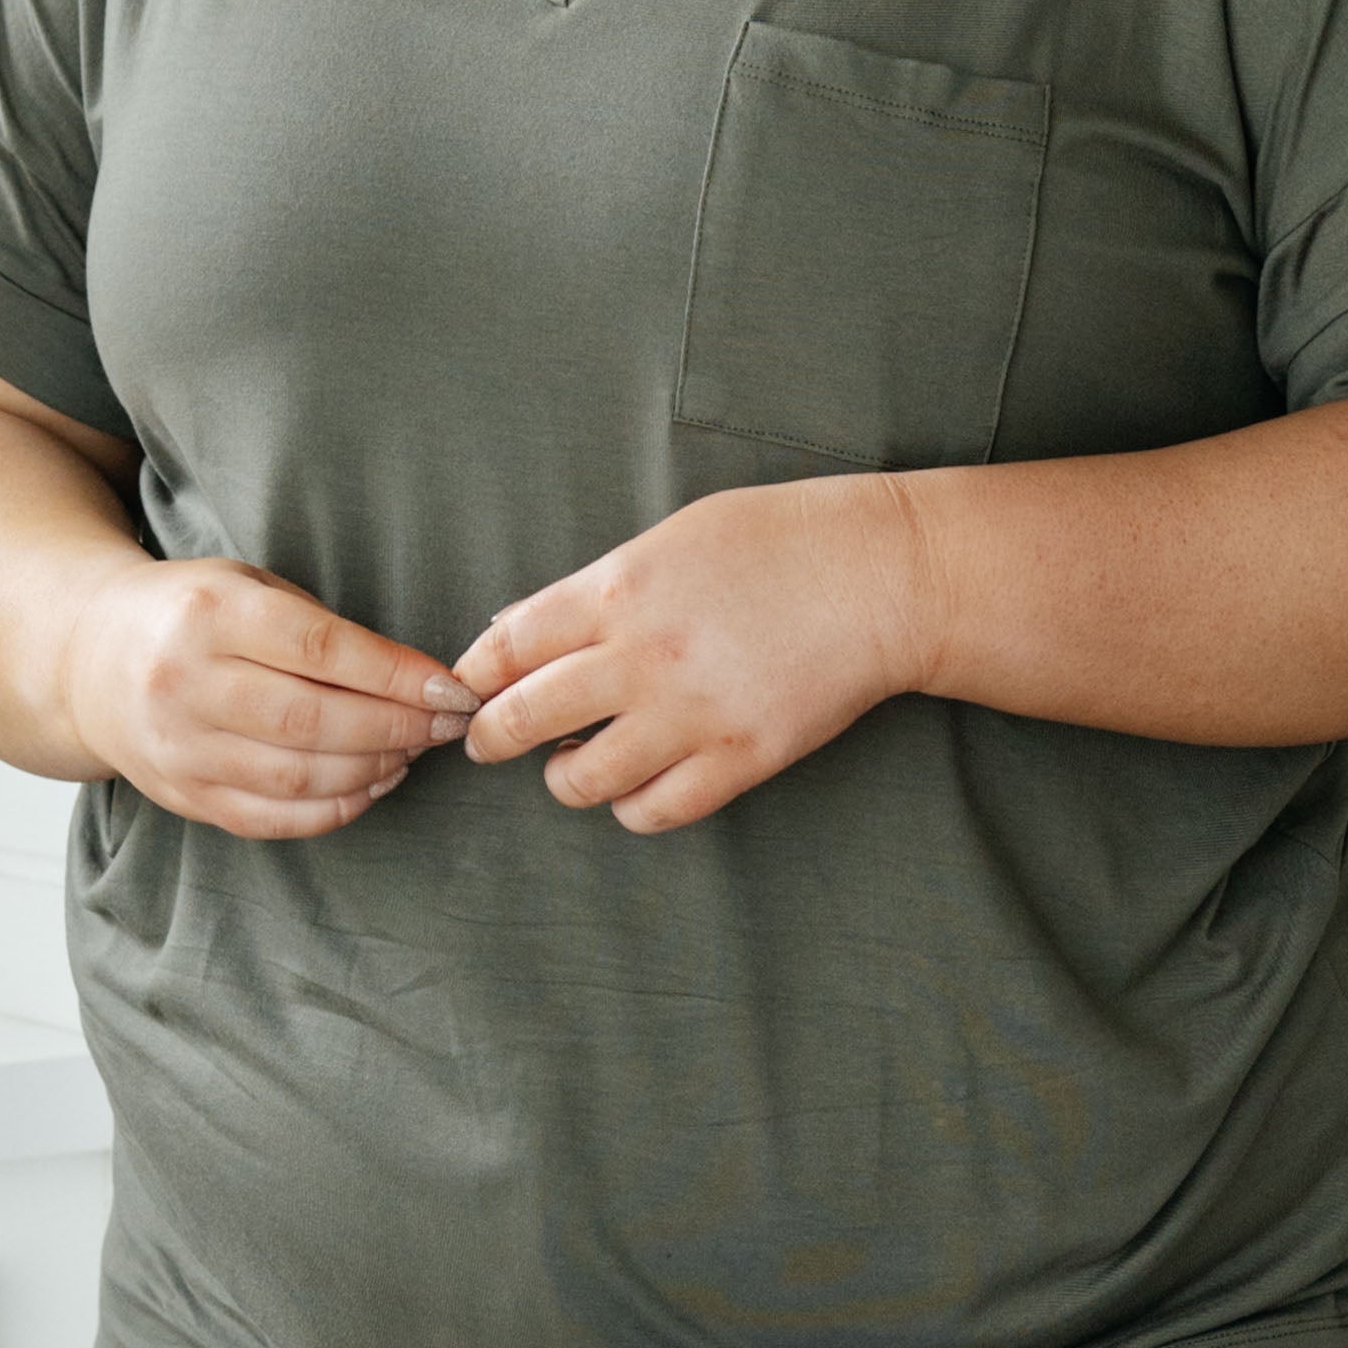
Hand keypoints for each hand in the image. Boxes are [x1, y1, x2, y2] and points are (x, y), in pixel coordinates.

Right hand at [59, 554, 471, 838]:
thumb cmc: (190, 614)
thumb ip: (318, 628)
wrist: (86, 661)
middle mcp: (187, 683)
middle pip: (315, 721)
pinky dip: (335, 808)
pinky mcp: (183, 796)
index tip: (451, 688)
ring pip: (299, 776)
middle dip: (397, 728)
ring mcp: (180, 748)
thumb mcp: (245, 586)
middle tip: (445, 725)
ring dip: (374, 769)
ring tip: (413, 751)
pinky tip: (372, 783)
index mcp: (210, 613)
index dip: (397, 675)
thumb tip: (416, 680)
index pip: (323, 651)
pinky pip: (274, 818)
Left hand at [457, 473, 930, 832]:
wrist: (880, 577)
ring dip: (563, 778)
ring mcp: (691, 715)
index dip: (475, 674)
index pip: (509, 644)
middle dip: (491, 737)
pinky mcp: (739, 759)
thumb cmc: (779, 542)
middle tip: (487, 743)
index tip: (467, 689)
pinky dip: (630, 807)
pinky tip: (634, 786)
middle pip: (526, 717)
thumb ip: (595, 587)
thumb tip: (519, 631)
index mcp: (620, 588)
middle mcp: (643, 656)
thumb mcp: (673, 537)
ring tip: (571, 765)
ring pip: (582, 780)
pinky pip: (654, 810)